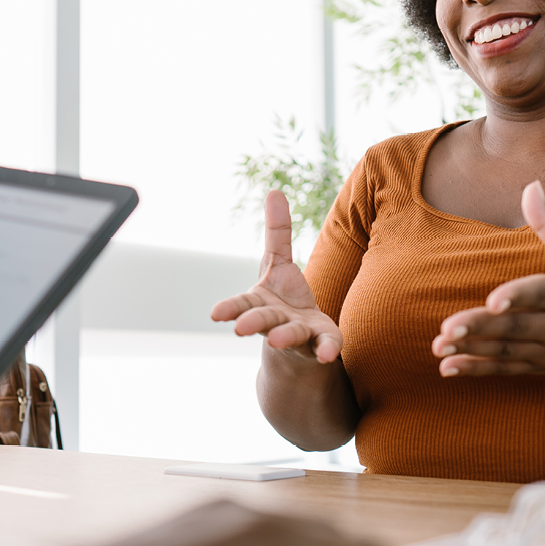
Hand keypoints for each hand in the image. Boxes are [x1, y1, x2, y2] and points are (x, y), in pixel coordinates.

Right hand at [211, 190, 341, 362]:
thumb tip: (274, 190)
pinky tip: (328, 355)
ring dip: (283, 336)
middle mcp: (275, 321)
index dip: (230, 309)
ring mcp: (298, 334)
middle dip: (252, 323)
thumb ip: (277, 232)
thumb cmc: (284, 296)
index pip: (243, 305)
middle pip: (262, 320)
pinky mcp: (321, 343)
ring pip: (290, 334)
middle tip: (240, 329)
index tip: (215, 314)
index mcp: (261, 302)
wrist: (300, 340)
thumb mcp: (279, 262)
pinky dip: (326, 350)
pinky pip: (325, 347)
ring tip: (276, 340)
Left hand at [432, 180, 544, 376]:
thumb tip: (530, 186)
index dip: (518, 296)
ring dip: (471, 349)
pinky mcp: (542, 365)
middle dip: (481, 328)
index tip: (492, 300)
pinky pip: (507, 369)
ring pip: (508, 350)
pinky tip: (448, 368)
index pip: (543, 293)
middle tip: (447, 327)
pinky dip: (478, 369)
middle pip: (518, 326)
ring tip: (438, 346)